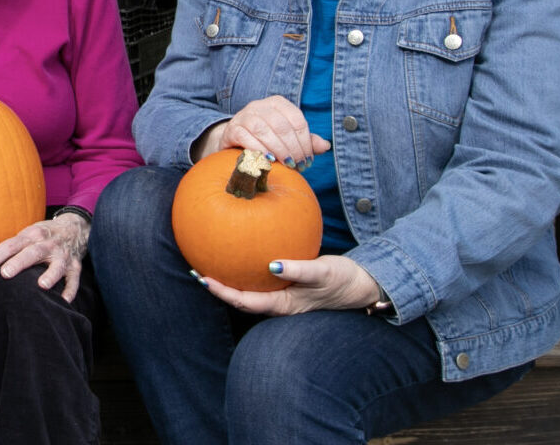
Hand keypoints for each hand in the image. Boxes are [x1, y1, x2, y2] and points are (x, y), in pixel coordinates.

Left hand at [0, 212, 89, 302]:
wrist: (75, 227)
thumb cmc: (42, 236)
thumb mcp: (24, 237)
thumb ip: (3, 252)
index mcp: (30, 236)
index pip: (8, 246)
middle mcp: (46, 243)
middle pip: (32, 252)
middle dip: (19, 263)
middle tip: (5, 274)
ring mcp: (62, 255)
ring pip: (57, 265)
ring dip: (50, 274)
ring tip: (42, 285)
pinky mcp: (75, 266)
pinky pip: (74, 279)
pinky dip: (70, 290)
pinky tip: (64, 301)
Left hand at [196, 255, 381, 315]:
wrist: (362, 284)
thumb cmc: (343, 280)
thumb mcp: (322, 273)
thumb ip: (299, 269)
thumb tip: (274, 265)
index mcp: (283, 305)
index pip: (245, 301)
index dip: (223, 292)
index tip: (204, 279)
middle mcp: (279, 304)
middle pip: (240, 299)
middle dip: (218, 287)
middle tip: (196, 271)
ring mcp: (282, 296)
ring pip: (248, 291)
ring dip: (229, 280)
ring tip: (209, 264)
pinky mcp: (287, 286)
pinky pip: (260, 281)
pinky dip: (246, 270)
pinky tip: (239, 254)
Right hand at [197, 95, 330, 168]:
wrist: (234, 140)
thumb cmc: (266, 139)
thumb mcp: (287, 138)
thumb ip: (305, 141)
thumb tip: (326, 146)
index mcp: (277, 103)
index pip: (297, 120)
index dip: (305, 142)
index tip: (308, 160)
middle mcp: (260, 105)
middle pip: (281, 126)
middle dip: (293, 148)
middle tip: (298, 165)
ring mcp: (244, 115)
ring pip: (264, 130)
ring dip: (278, 150)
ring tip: (286, 164)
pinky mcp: (232, 128)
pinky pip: (246, 137)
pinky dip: (259, 149)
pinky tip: (268, 159)